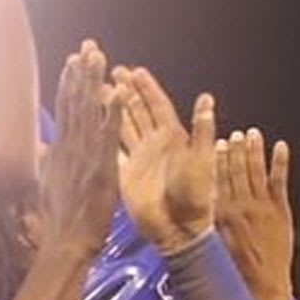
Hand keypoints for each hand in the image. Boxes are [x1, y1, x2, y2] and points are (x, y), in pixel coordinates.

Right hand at [38, 40, 118, 254]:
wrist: (66, 241)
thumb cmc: (59, 218)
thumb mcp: (47, 183)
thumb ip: (45, 161)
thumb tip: (39, 146)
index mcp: (60, 149)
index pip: (66, 108)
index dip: (70, 83)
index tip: (73, 60)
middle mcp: (71, 146)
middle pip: (76, 102)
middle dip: (82, 73)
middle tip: (88, 45)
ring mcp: (86, 155)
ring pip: (90, 112)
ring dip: (94, 83)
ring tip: (99, 57)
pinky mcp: (102, 167)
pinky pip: (109, 135)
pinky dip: (113, 112)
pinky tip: (117, 92)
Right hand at [113, 67, 215, 251]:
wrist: (180, 229)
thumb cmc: (196, 196)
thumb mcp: (203, 160)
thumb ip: (202, 130)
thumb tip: (207, 98)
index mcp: (174, 137)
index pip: (158, 105)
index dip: (148, 88)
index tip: (136, 70)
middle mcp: (155, 144)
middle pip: (138, 110)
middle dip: (127, 90)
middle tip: (113, 70)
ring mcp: (139, 158)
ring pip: (123, 125)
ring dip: (113, 107)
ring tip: (99, 87)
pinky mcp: (126, 173)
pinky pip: (112, 149)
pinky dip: (103, 134)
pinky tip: (92, 120)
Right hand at [214, 127, 293, 299]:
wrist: (262, 285)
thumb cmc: (237, 271)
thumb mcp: (214, 244)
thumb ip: (210, 220)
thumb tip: (200, 204)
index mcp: (221, 213)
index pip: (218, 179)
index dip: (218, 159)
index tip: (218, 143)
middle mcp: (240, 206)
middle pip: (236, 170)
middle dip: (236, 150)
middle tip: (236, 134)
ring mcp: (262, 206)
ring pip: (256, 171)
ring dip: (255, 151)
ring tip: (254, 134)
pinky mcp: (280, 211)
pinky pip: (280, 181)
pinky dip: (280, 163)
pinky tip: (281, 148)